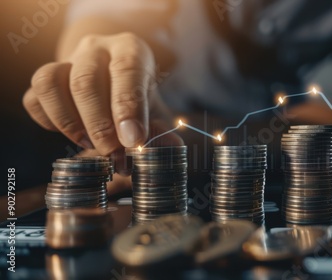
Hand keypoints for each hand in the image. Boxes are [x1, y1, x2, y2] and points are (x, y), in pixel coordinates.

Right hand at [23, 32, 180, 155]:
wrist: (113, 81)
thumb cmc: (138, 96)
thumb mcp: (156, 108)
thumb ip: (161, 127)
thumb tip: (172, 147)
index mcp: (129, 49)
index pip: (126, 70)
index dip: (128, 107)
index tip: (134, 140)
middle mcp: (95, 49)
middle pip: (85, 81)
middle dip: (99, 124)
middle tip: (113, 153)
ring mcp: (66, 61)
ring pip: (51, 83)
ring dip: (69, 122)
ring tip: (90, 145)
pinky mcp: (45, 79)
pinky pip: (35, 98)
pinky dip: (49, 121)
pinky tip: (74, 135)